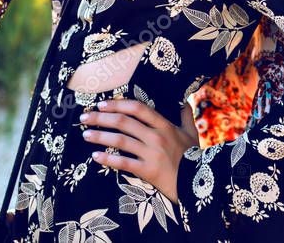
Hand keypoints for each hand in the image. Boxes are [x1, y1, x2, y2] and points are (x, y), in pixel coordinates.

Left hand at [79, 100, 199, 203]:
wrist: (198, 182)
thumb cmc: (194, 156)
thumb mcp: (192, 133)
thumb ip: (186, 116)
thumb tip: (185, 101)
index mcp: (165, 125)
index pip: (138, 108)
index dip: (118, 104)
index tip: (102, 104)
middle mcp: (156, 136)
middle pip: (124, 122)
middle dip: (101, 118)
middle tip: (85, 117)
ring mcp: (152, 153)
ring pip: (120, 141)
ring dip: (100, 136)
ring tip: (86, 135)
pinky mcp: (148, 171)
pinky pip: (123, 163)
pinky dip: (108, 159)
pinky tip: (95, 156)